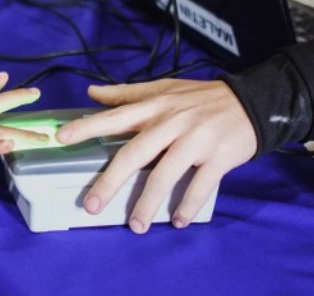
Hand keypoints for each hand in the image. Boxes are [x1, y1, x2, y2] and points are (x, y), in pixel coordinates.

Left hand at [55, 79, 256, 232]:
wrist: (252, 102)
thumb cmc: (201, 98)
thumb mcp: (164, 88)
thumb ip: (126, 93)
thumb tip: (92, 92)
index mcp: (155, 107)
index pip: (115, 117)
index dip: (87, 126)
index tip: (61, 138)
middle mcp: (172, 123)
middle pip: (134, 154)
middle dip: (110, 182)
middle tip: (91, 205)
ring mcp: (196, 141)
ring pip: (165, 176)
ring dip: (148, 204)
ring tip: (136, 225)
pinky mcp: (218, 158)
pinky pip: (199, 186)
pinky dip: (187, 206)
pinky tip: (177, 220)